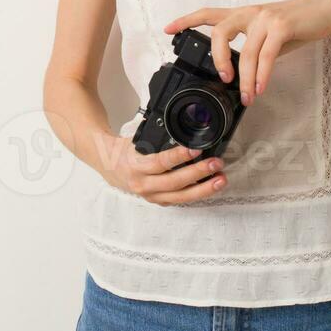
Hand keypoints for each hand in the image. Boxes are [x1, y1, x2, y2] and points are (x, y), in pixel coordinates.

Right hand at [99, 136, 226, 204]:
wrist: (109, 168)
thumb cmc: (123, 152)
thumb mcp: (136, 140)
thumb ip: (156, 139)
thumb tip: (182, 129)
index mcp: (136, 166)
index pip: (160, 162)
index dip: (179, 157)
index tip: (195, 149)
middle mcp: (143, 184)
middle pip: (175, 182)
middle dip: (198, 173)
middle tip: (216, 163)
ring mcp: (151, 195)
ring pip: (181, 196)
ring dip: (203, 188)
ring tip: (221, 179)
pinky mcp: (158, 201)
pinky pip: (180, 200)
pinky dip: (196, 194)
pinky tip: (210, 187)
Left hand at [165, 0, 330, 105]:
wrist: (326, 12)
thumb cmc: (295, 25)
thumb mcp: (268, 34)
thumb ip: (251, 48)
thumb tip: (239, 73)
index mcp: (243, 14)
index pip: (208, 13)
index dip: (186, 20)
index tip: (168, 30)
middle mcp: (250, 13)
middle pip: (219, 31)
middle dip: (217, 59)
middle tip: (224, 80)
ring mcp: (265, 18)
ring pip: (245, 52)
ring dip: (245, 79)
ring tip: (248, 96)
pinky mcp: (282, 26)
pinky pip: (266, 55)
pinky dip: (262, 75)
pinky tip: (261, 87)